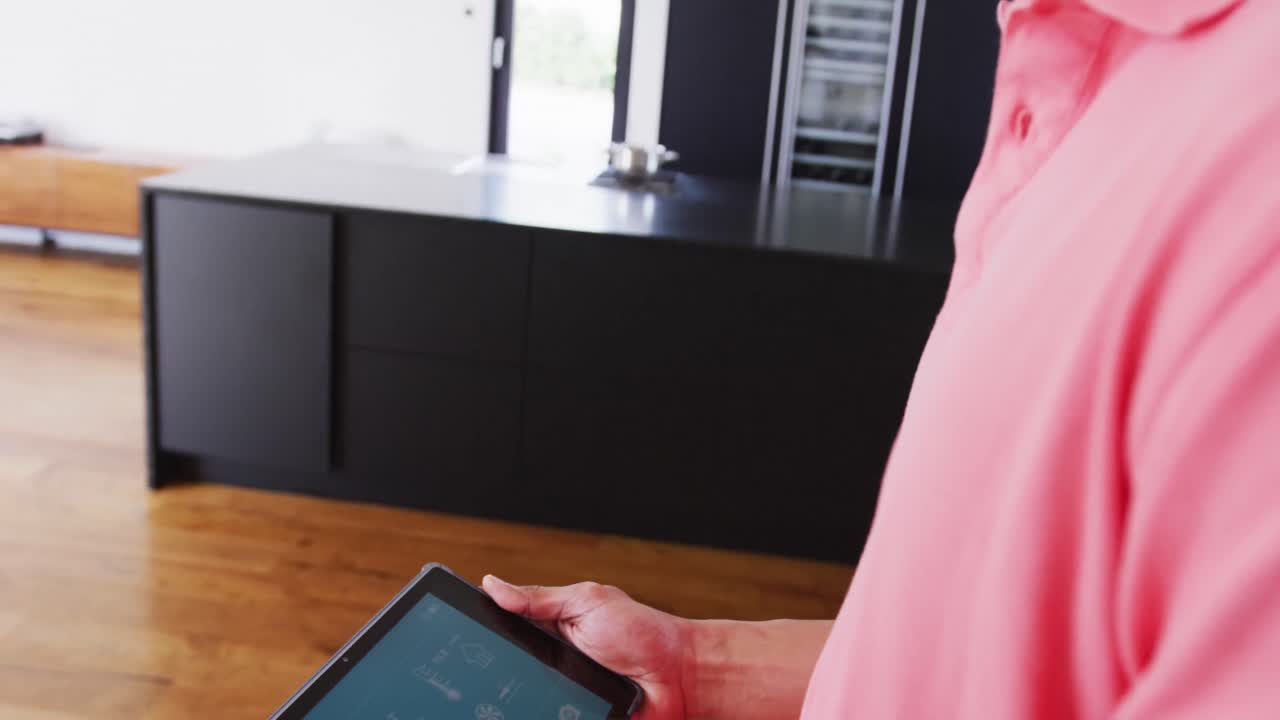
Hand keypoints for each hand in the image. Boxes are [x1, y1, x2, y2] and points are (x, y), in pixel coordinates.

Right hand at [482, 575, 690, 719]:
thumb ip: (540, 598)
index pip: (502, 633)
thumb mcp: (587, 602)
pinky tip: (525, 711)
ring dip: (512, 699)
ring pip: (522, 700)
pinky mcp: (574, 716)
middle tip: (476, 676)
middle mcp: (550, 664)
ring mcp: (561, 695)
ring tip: (500, 701)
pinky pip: (547, 717)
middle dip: (490, 675)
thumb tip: (491, 584)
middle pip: (504, 673)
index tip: (450, 631)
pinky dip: (536, 713)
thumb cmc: (642, 632)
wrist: (681, 676)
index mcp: (549, 631)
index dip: (478, 634)